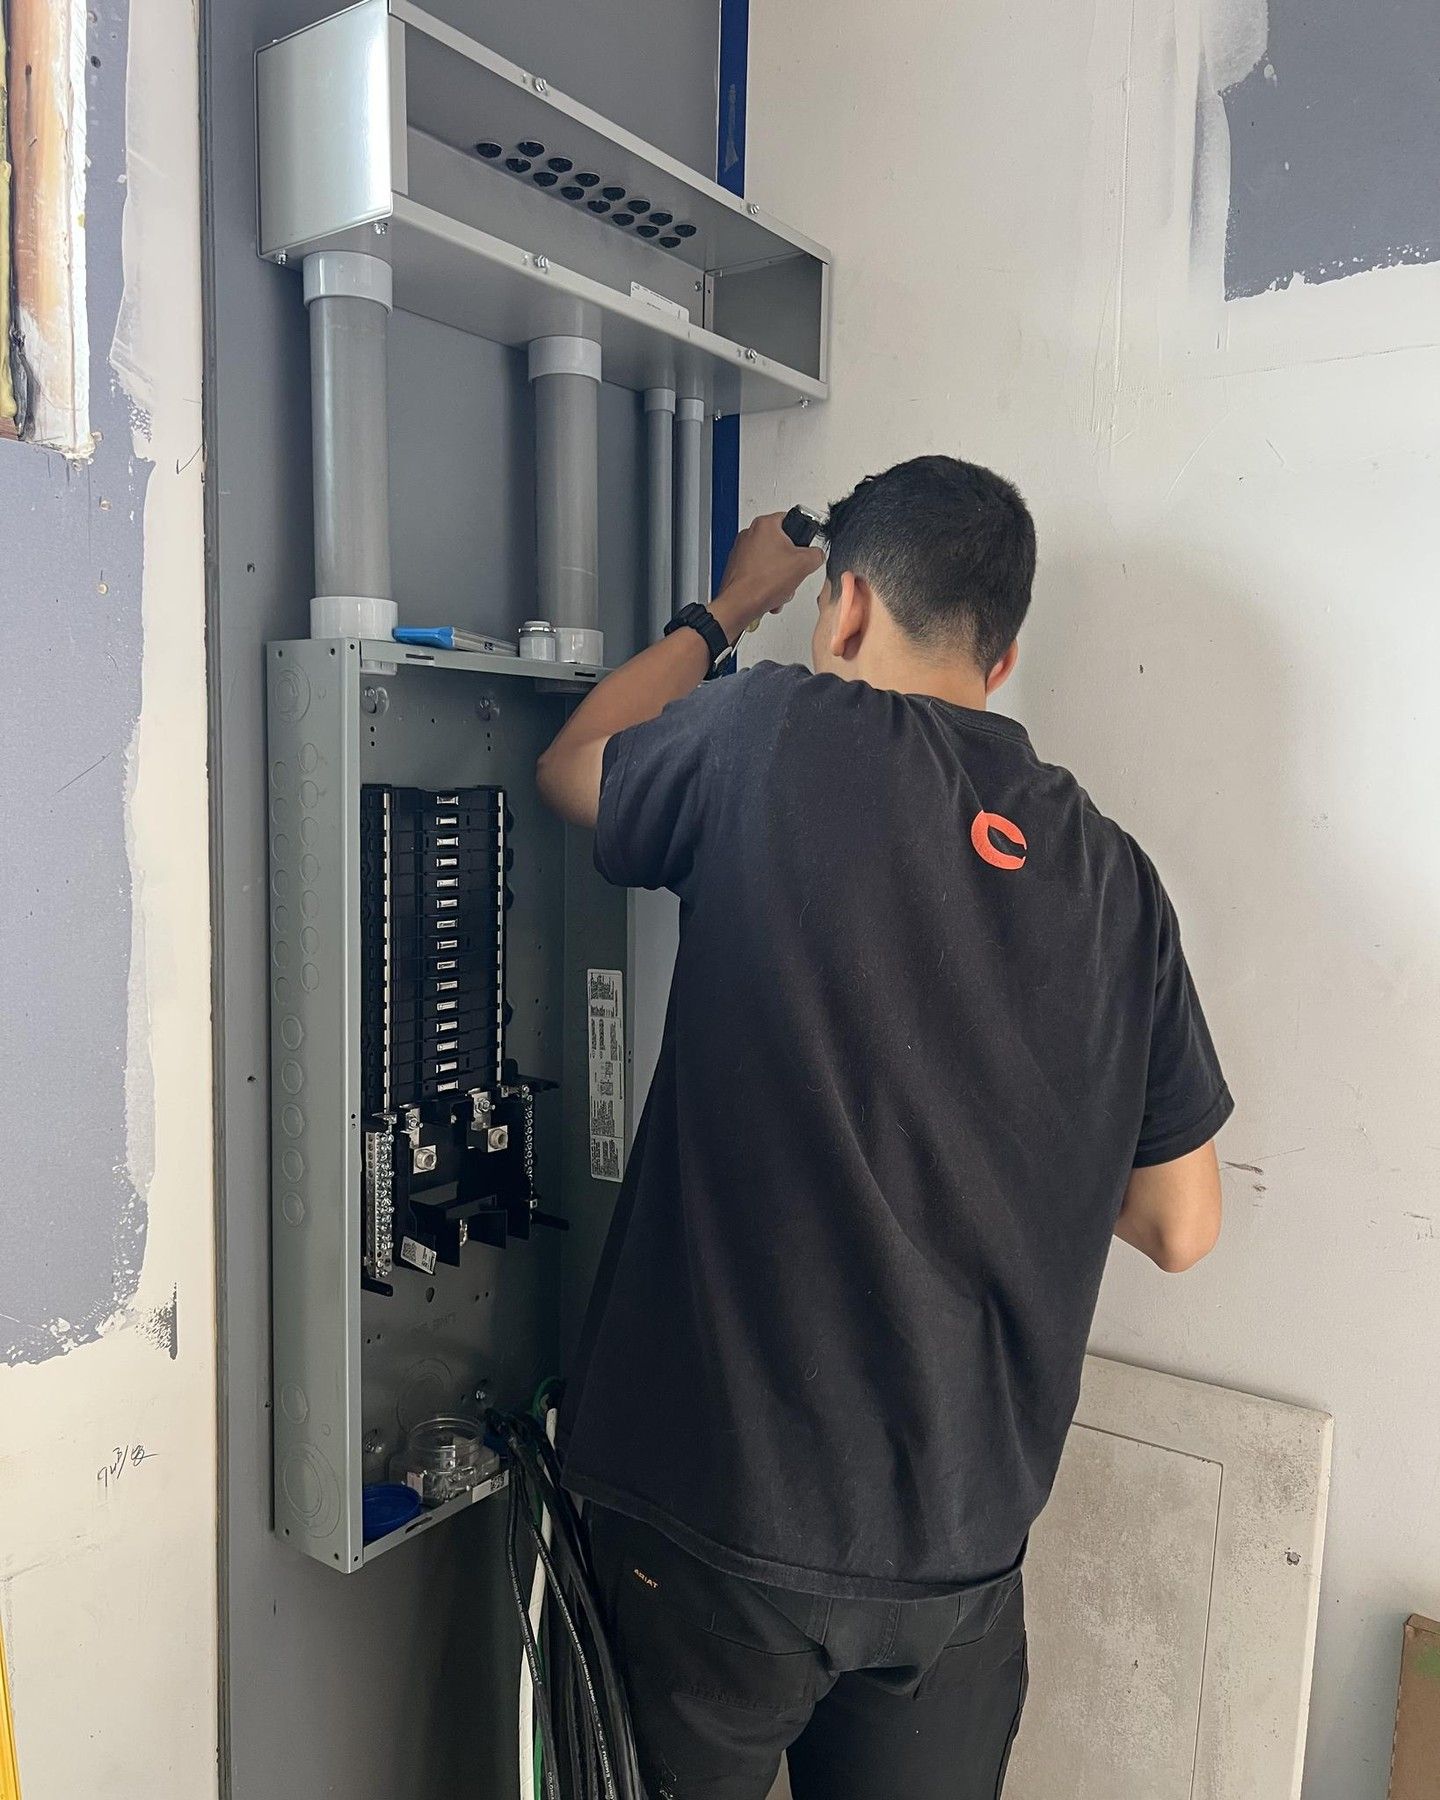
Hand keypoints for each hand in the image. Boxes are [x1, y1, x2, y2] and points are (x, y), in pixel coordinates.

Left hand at [711, 513, 825, 638]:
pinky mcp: (737, 568)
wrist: (739, 604)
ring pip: (771, 562)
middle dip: (790, 564)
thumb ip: (816, 555)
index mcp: (765, 525)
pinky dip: (767, 584)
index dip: (801, 535)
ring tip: (780, 587)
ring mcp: (741, 551)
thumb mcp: (804, 564)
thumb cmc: (762, 582)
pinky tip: (771, 594)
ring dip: (780, 577)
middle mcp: (749, 534)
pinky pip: (759, 573)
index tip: (803, 547)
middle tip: (791, 572)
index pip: (790, 519)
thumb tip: (816, 556)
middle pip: (781, 544)